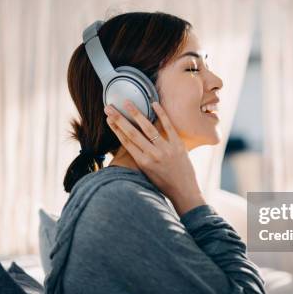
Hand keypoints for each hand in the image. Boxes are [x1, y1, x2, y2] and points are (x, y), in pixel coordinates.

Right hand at [104, 100, 205, 215]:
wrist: (184, 191)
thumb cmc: (163, 183)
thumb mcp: (147, 172)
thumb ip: (139, 157)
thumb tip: (130, 141)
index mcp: (142, 162)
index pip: (125, 142)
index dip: (116, 129)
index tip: (108, 118)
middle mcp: (152, 155)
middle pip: (132, 133)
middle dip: (119, 119)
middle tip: (109, 107)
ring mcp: (166, 149)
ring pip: (148, 128)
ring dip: (136, 114)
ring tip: (127, 102)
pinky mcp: (178, 145)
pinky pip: (168, 126)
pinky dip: (161, 114)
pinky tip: (154, 104)